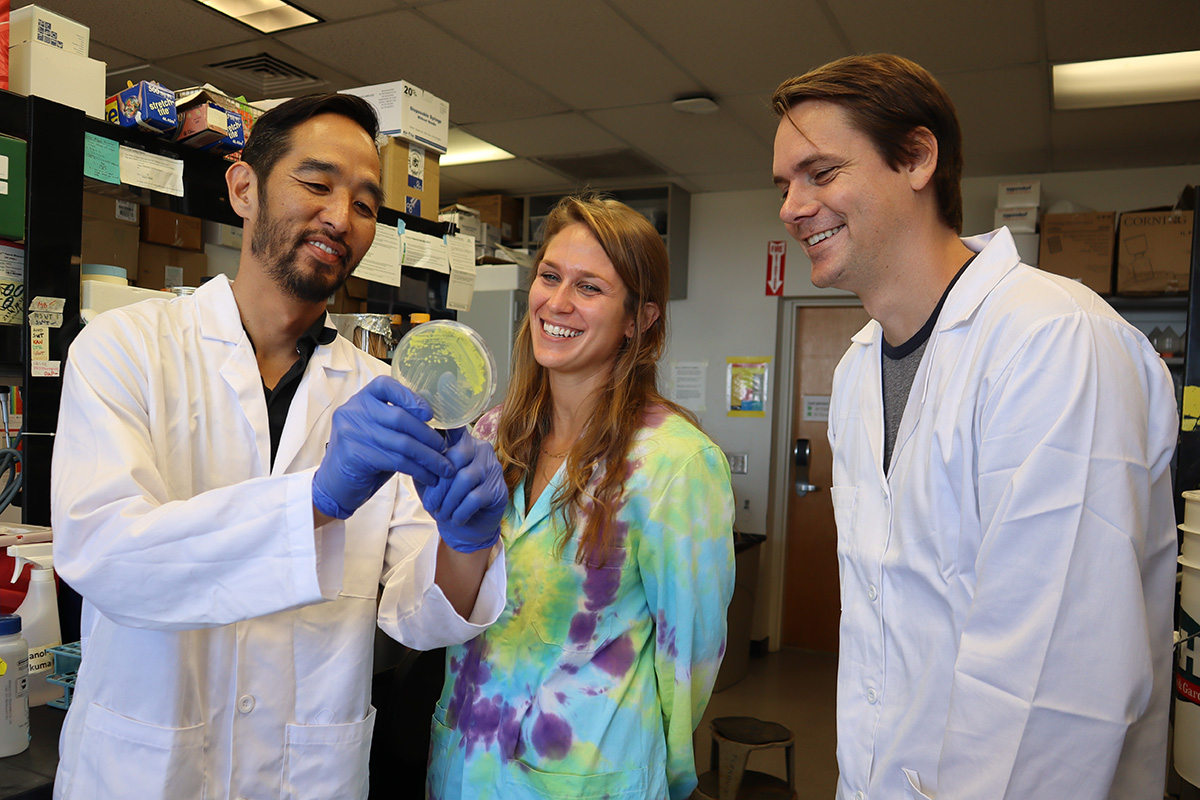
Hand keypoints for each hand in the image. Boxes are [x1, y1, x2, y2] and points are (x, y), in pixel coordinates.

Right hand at [312, 377, 452, 519]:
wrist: (335, 486)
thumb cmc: (365, 457)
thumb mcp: (379, 433)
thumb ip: (399, 423)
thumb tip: (438, 423)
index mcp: (361, 399)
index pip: (385, 385)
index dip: (410, 397)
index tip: (430, 414)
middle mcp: (353, 411)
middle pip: (400, 417)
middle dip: (428, 435)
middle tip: (445, 449)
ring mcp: (351, 432)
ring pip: (402, 443)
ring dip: (428, 457)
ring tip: (444, 468)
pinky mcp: (355, 454)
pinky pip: (396, 460)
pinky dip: (418, 470)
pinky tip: (429, 477)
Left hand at [415, 427, 506, 552]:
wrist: (466, 528)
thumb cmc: (445, 499)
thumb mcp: (429, 480)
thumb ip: (422, 464)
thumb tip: (411, 454)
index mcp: (462, 441)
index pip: (453, 428)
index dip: (441, 427)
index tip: (424, 435)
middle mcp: (481, 449)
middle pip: (456, 456)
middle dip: (439, 484)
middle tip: (430, 504)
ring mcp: (493, 468)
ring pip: (465, 478)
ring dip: (449, 501)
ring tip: (441, 514)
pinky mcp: (499, 489)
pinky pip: (475, 498)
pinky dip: (461, 511)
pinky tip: (455, 519)